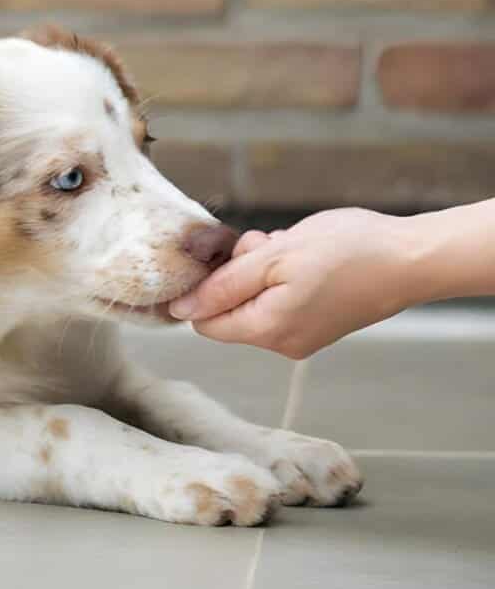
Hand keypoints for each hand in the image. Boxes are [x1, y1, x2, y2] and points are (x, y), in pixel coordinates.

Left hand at [168, 208, 420, 358]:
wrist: (410, 259)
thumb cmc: (345, 252)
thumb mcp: (274, 258)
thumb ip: (223, 285)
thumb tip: (179, 310)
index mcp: (266, 331)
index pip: (204, 321)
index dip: (207, 284)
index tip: (233, 254)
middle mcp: (281, 343)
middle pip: (229, 308)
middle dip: (240, 271)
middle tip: (270, 244)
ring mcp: (301, 336)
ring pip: (255, 299)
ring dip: (263, 267)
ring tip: (293, 248)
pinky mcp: (317, 324)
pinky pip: (280, 299)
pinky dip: (283, 274)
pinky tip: (306, 256)